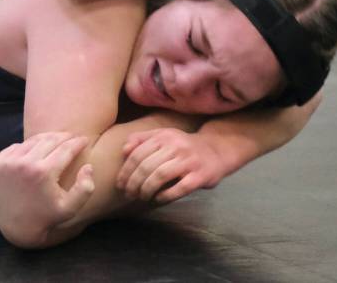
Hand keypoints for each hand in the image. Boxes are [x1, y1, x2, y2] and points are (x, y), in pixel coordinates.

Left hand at [0, 132, 94, 246]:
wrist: (14, 225)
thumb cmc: (46, 217)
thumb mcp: (70, 208)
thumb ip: (85, 188)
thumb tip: (88, 166)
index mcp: (43, 173)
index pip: (66, 149)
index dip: (78, 142)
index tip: (85, 139)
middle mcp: (24, 163)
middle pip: (50, 140)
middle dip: (64, 137)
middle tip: (72, 137)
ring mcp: (9, 161)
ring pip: (33, 141)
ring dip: (47, 139)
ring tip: (57, 140)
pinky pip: (18, 146)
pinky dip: (29, 146)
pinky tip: (37, 149)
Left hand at [114, 128, 229, 205]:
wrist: (216, 150)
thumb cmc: (183, 146)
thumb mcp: (163, 136)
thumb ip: (142, 139)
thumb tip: (124, 151)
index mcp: (163, 136)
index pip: (137, 154)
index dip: (125, 171)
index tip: (120, 184)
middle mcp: (175, 146)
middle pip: (146, 166)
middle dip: (133, 183)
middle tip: (128, 194)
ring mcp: (189, 161)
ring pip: (160, 176)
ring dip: (146, 189)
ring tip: (141, 197)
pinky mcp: (200, 176)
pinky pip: (180, 188)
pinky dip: (166, 195)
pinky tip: (158, 199)